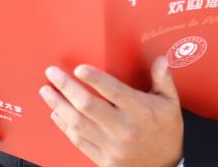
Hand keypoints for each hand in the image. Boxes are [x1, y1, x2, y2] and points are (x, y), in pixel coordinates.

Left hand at [40, 56, 182, 166]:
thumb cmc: (166, 131)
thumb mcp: (171, 104)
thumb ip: (163, 80)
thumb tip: (160, 59)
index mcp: (140, 111)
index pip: (114, 92)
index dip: (95, 79)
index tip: (79, 68)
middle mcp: (124, 128)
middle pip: (88, 106)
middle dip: (66, 88)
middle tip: (52, 73)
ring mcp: (112, 146)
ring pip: (78, 124)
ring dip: (59, 106)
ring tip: (46, 91)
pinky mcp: (104, 160)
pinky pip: (79, 141)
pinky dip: (64, 127)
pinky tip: (56, 114)